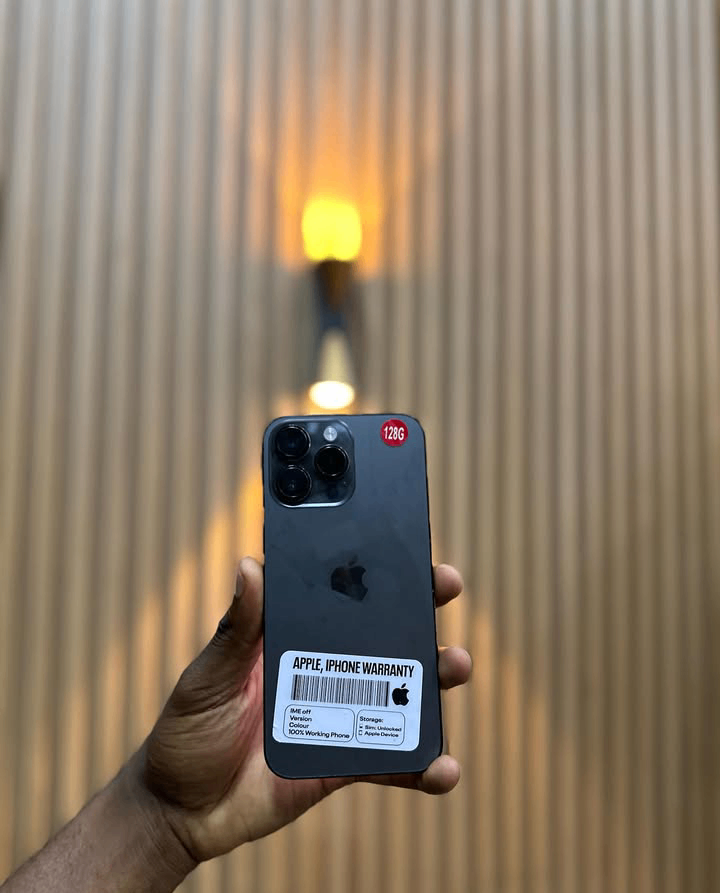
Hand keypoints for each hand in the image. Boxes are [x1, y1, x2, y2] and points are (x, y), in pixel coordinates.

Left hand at [137, 557, 471, 865]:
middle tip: (446, 587)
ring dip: (435, 679)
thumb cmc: (185, 732)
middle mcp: (323, 670)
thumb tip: (249, 565)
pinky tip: (444, 767)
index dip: (374, 570)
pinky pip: (392, 762)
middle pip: (383, 635)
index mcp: (292, 639)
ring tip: (454, 667)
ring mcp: (339, 716)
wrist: (180, 811)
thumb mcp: (207, 675)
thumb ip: (235, 630)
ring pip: (399, 691)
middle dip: (421, 609)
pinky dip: (422, 766)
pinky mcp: (344, 763)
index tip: (406, 544)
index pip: (340, 595)